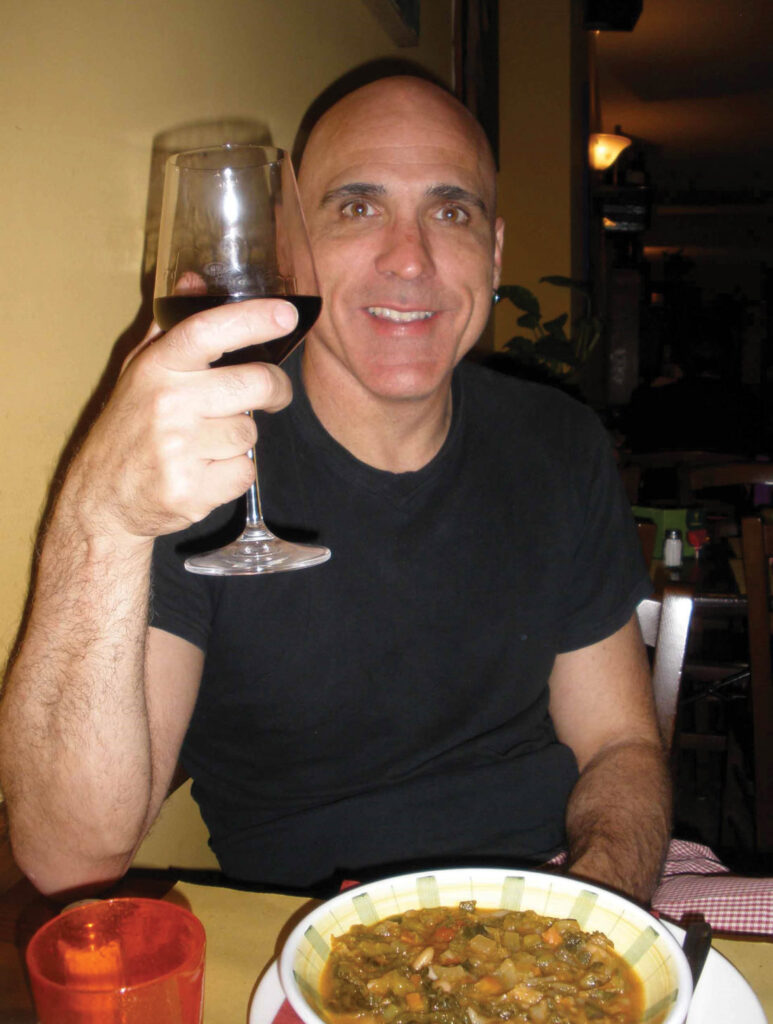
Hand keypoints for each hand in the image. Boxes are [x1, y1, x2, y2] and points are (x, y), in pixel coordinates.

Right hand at [62, 299, 297, 542]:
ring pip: (250, 433)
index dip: (252, 319)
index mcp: (156, 368)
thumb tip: (195, 280)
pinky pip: (244, 472)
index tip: (286, 314)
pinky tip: (206, 472)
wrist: (101, 500)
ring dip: (240, 439)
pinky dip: (234, 474)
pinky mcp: (190, 489)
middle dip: (275, 390)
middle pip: (254, 384)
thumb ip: (170, 329)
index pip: (207, 330)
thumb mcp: (139, 374)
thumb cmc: (129, 431)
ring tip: (210, 443)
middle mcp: (167, 404)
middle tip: (272, 395)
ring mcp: (178, 449)